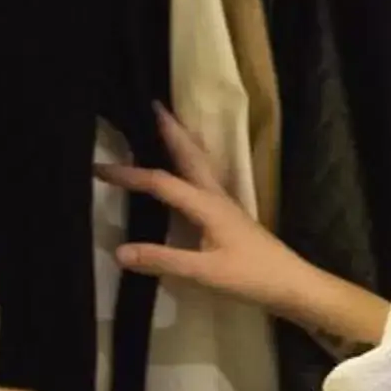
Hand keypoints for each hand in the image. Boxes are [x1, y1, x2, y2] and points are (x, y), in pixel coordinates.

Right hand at [100, 106, 388, 349]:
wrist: (292, 285)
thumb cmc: (252, 277)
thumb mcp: (204, 272)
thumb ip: (163, 260)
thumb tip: (119, 251)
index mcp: (208, 205)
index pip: (161, 182)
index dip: (129, 175)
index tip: (98, 169)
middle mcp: (216, 197)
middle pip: (190, 156)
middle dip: (170, 131)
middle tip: (152, 105)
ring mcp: (225, 205)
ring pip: (200, 165)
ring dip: (182, 144)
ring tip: (166, 126)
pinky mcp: (229, 216)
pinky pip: (204, 180)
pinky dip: (190, 166)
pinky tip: (185, 173)